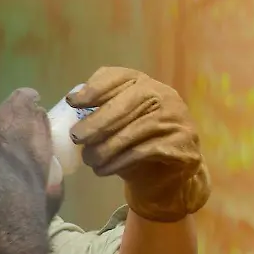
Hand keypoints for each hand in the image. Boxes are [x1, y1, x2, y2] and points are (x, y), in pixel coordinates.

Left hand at [66, 67, 210, 221]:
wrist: (165, 177)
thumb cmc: (132, 145)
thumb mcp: (115, 125)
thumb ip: (99, 111)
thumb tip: (72, 102)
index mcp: (144, 84)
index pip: (120, 77)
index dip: (95, 88)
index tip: (73, 103)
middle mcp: (164, 95)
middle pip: (128, 102)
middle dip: (98, 121)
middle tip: (76, 138)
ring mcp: (177, 118)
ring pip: (135, 129)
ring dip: (107, 147)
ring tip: (89, 160)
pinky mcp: (182, 144)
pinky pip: (145, 151)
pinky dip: (120, 161)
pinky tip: (105, 170)